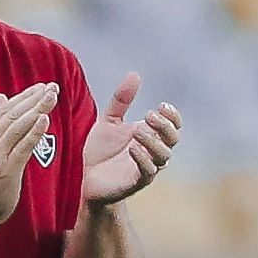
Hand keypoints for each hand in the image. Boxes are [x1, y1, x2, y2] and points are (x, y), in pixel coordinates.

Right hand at [0, 82, 59, 224]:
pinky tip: (44, 121)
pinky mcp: (6, 169)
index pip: (7, 108)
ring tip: (51, 97)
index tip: (43, 86)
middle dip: (34, 98)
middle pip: (13, 113)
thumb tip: (1, 98)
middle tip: (52, 87)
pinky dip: (33, 133)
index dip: (25, 95)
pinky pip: (21, 148)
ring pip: (17, 126)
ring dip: (36, 109)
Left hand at [82, 73, 180, 204]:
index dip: (173, 116)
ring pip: (163, 156)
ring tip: (137, 131)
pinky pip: (147, 173)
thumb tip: (135, 75)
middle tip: (149, 115)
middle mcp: (152, 151)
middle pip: (172, 139)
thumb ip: (121, 100)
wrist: (85, 178)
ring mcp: (146, 167)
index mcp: (150, 136)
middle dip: (165, 126)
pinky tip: (133, 149)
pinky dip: (143, 160)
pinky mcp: (135, 182)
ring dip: (154, 142)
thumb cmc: (100, 151)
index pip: (173, 125)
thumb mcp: (109, 121)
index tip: (162, 105)